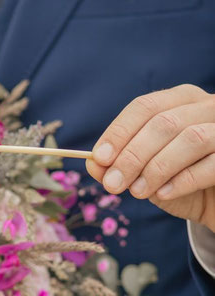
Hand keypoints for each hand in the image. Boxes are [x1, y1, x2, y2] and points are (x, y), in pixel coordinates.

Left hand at [87, 85, 214, 231]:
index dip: (120, 132)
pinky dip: (183, 180)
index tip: (100, 158)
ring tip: (137, 192)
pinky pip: (212, 163)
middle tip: (113, 184)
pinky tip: (163, 195)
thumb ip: (118, 165)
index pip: (145, 107)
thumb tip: (92, 163)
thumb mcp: (145, 175)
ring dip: (157, 168)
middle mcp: (207, 106)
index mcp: (181, 100)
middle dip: (133, 155)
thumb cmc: (181, 184)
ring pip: (190, 138)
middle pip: (164, 122)